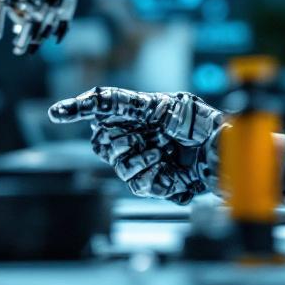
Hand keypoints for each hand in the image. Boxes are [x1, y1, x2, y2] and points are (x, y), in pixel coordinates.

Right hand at [48, 87, 224, 204]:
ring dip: (141, 163)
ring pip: (120, 166)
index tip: (56, 113)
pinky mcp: (154, 181)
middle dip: (122, 143)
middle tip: (149, 140)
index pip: (104, 105)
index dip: (78, 108)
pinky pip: (138, 185)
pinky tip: (172, 176)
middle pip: (104, 141)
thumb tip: (100, 99)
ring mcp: (144, 158)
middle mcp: (138, 133)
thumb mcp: (175, 105)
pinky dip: (155, 181)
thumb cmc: (207, 126)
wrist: (228, 159)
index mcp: (142, 110)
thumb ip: (137, 104)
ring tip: (164, 158)